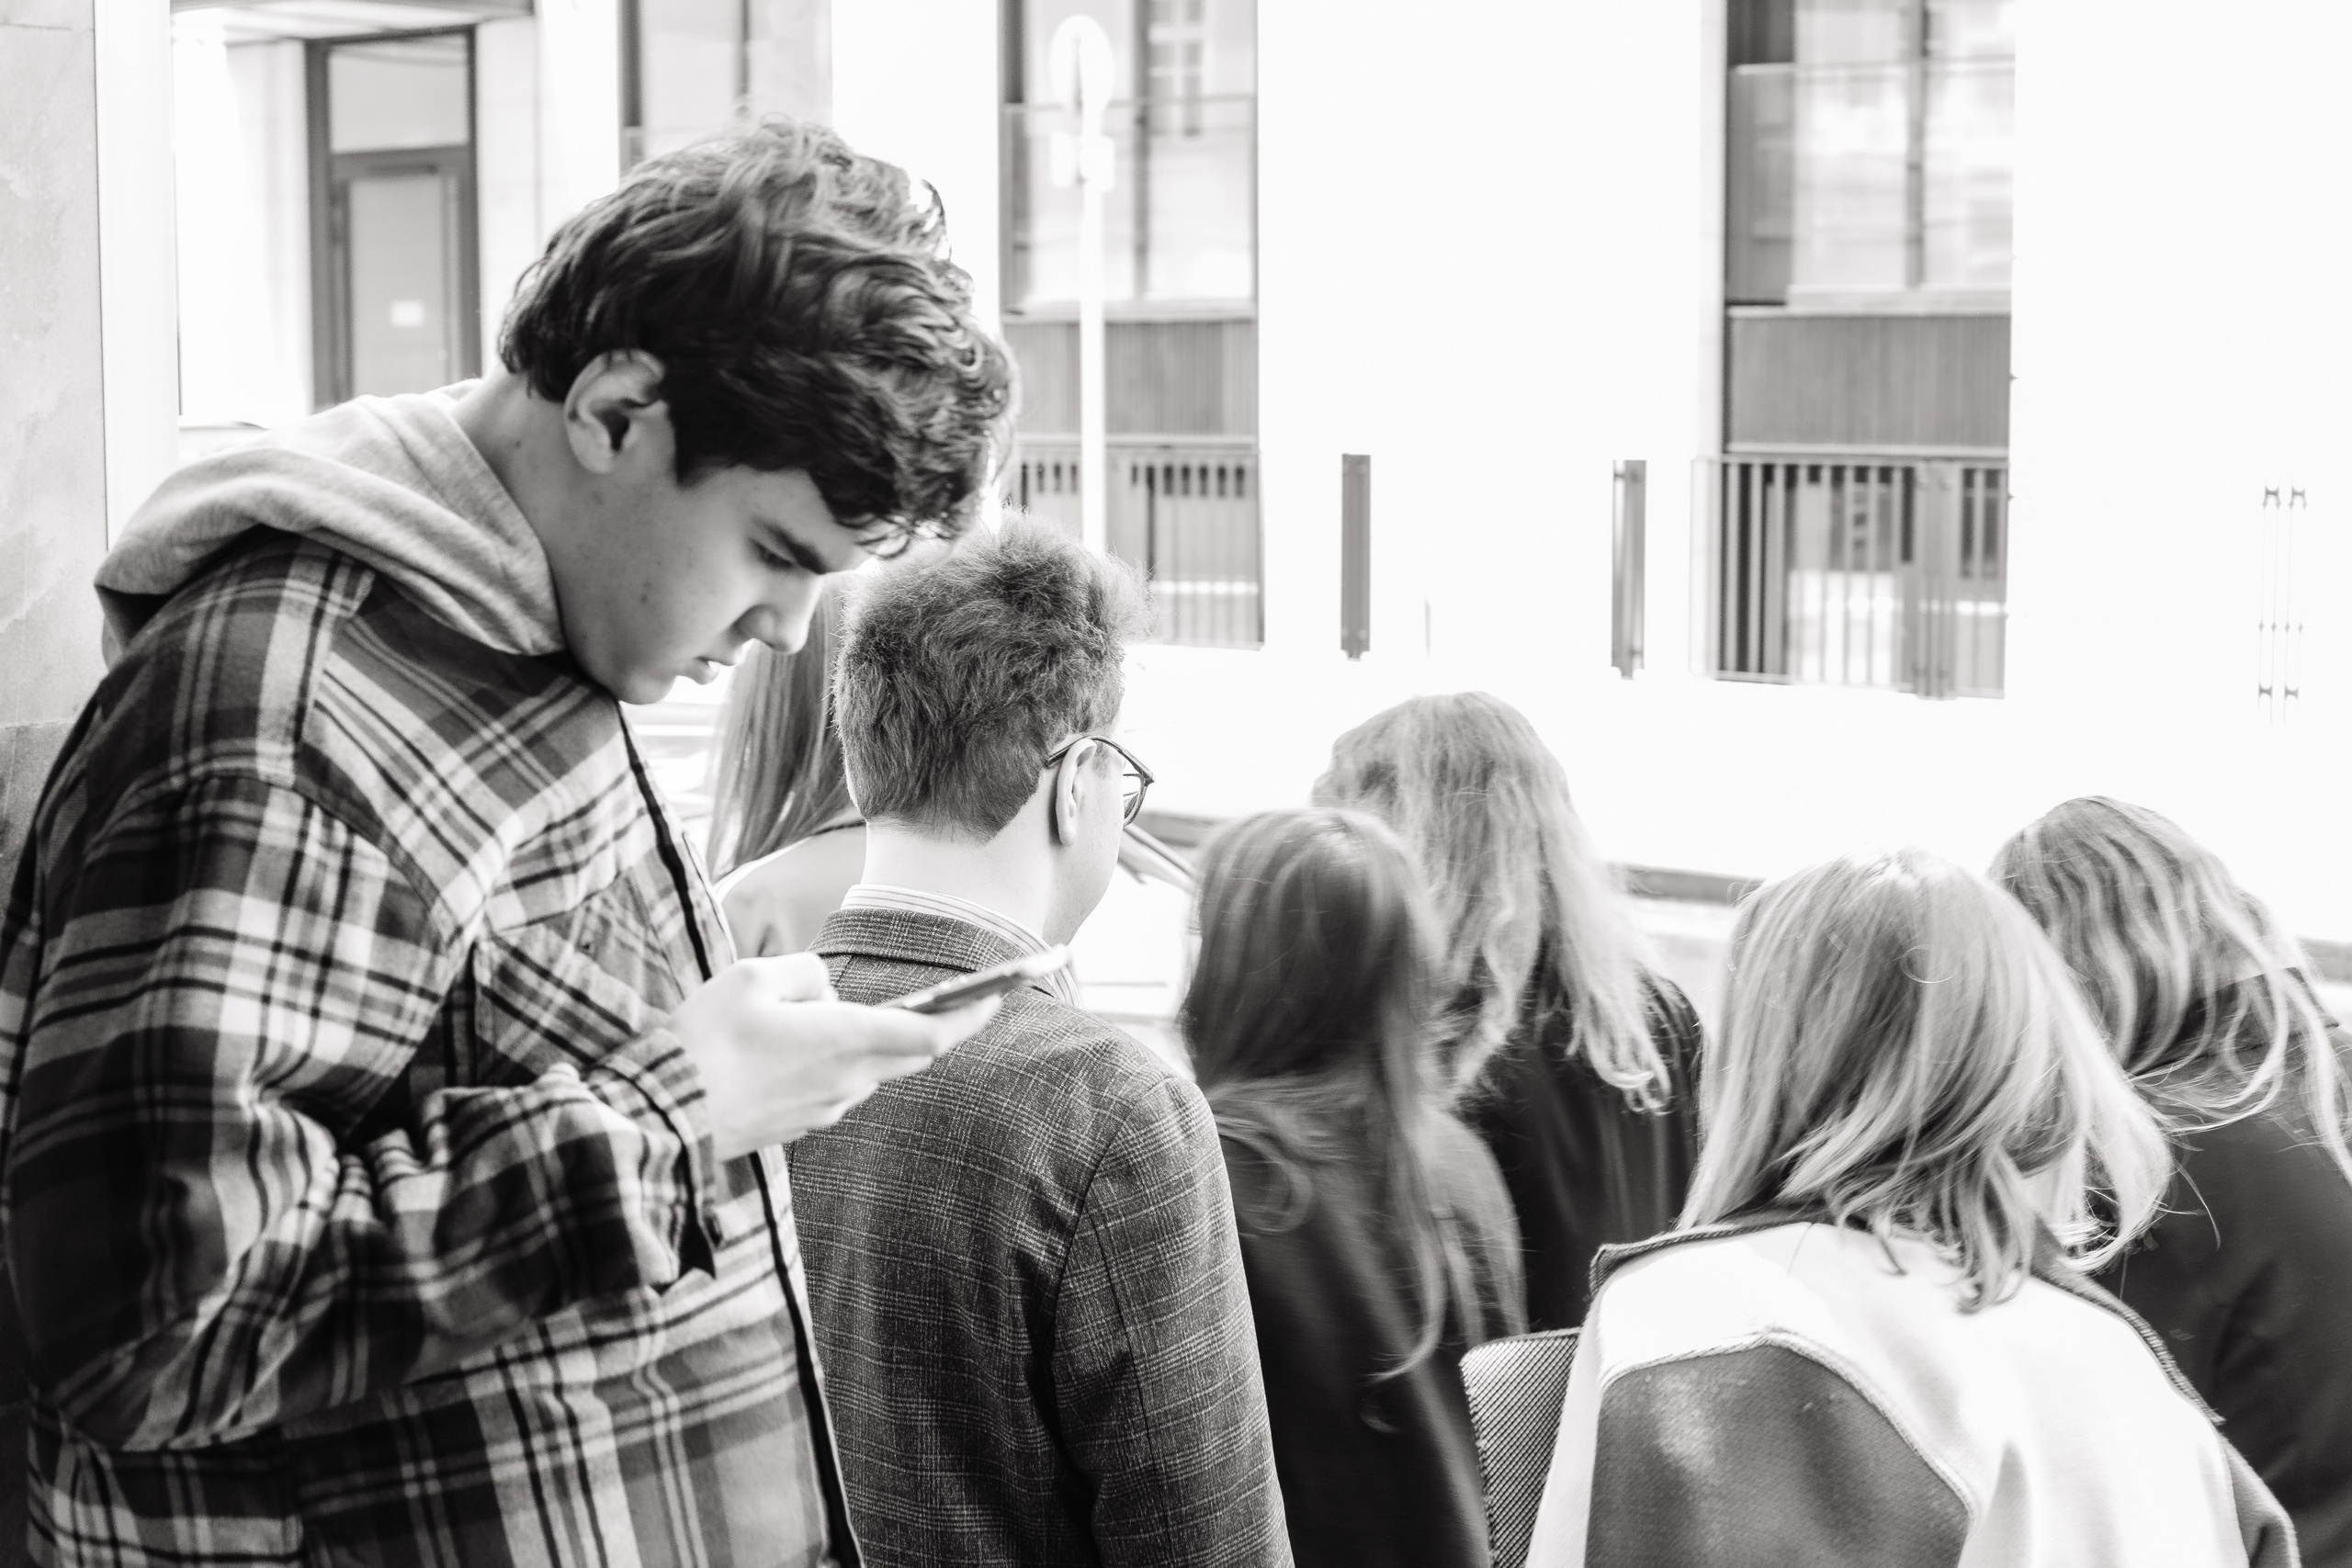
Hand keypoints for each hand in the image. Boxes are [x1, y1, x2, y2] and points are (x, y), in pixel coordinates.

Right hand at [671, 953, 998, 1158]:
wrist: (657, 1116)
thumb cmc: (701, 1041)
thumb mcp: (751, 977)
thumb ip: (803, 973)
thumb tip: (824, 992)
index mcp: (844, 1041)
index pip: (930, 1031)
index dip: (970, 1014)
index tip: (999, 996)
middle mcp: (846, 1083)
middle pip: (910, 1054)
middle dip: (930, 1025)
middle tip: (946, 1000)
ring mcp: (823, 1111)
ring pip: (868, 1069)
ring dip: (865, 1041)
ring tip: (811, 1013)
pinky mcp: (798, 1128)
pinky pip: (833, 1087)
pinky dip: (833, 1063)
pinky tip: (787, 1047)